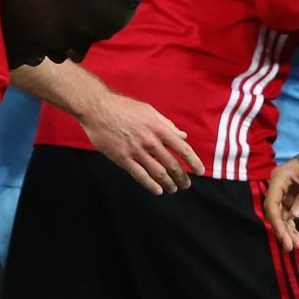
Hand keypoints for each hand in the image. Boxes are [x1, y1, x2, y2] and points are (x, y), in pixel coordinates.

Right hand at [78, 92, 201, 194]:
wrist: (98, 109)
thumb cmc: (124, 107)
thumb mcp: (149, 111)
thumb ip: (167, 124)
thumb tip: (182, 135)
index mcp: (159, 128)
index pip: (182, 148)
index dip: (193, 161)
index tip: (200, 171)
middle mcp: (150, 141)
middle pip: (172, 164)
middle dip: (182, 177)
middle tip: (186, 184)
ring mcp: (136, 151)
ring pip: (158, 173)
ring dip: (168, 183)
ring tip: (173, 188)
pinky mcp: (123, 158)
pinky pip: (140, 176)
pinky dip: (151, 185)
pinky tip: (158, 191)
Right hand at [262, 129, 298, 250]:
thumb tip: (295, 216)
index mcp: (279, 178)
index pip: (272, 204)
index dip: (277, 223)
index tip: (285, 238)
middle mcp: (278, 185)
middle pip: (275, 211)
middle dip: (282, 230)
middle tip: (291, 247)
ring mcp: (284, 191)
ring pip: (281, 214)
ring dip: (287, 230)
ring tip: (296, 246)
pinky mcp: (291, 195)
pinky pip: (288, 212)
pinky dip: (292, 224)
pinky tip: (297, 237)